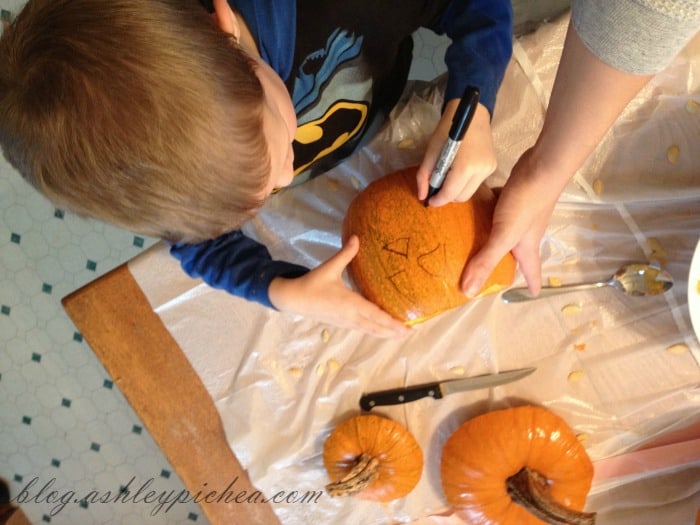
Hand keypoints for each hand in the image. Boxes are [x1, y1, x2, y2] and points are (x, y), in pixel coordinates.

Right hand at [268, 235, 410, 337]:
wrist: (293, 299)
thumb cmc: (312, 283)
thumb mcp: (329, 267)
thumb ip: (345, 254)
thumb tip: (356, 238)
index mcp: (350, 303)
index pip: (375, 315)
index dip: (390, 322)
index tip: (405, 327)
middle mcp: (350, 316)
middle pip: (375, 327)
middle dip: (392, 331)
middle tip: (410, 333)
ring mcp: (345, 322)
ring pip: (369, 330)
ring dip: (384, 334)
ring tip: (399, 335)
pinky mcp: (341, 323)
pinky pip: (361, 329)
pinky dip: (373, 331)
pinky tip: (380, 331)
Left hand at [416, 101, 495, 206]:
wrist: (472, 113)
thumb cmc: (447, 129)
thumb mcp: (431, 151)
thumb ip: (424, 176)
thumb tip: (422, 197)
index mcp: (465, 167)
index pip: (450, 194)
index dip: (438, 200)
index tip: (429, 201)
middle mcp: (481, 171)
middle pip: (461, 197)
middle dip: (447, 196)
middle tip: (437, 186)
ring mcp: (489, 169)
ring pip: (469, 192)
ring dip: (456, 190)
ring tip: (448, 175)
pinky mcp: (492, 167)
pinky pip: (476, 183)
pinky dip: (465, 182)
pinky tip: (459, 169)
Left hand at [460, 147, 563, 297]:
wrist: (541, 167)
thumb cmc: (526, 204)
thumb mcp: (504, 236)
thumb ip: (485, 261)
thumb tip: (468, 292)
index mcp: (526, 247)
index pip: (532, 272)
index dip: (532, 284)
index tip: (531, 295)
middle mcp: (524, 233)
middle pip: (517, 253)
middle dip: (506, 264)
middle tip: (491, 271)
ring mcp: (520, 213)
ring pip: (504, 232)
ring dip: (492, 238)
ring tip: (472, 243)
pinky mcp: (513, 197)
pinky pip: (496, 211)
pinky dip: (485, 214)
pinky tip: (470, 213)